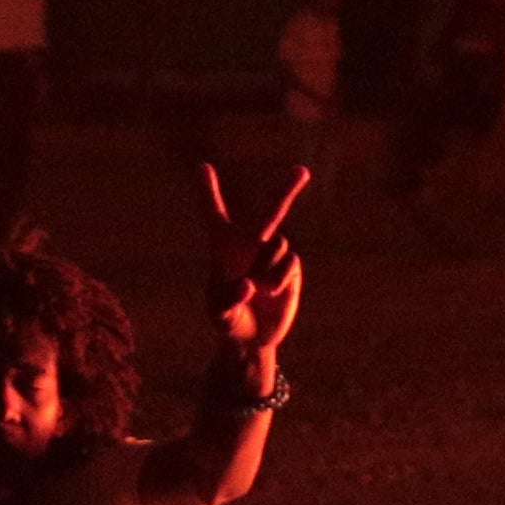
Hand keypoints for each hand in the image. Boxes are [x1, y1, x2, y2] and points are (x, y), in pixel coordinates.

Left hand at [199, 160, 309, 370]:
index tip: (202, 167)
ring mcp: (274, 255)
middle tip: (302, 170)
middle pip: (270, 211)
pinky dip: (279, 279)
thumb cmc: (228, 321)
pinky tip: (271, 293)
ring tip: (259, 287)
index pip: (214, 215)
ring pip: (276, 245)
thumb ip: (228, 300)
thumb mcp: (219, 315)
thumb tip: (250, 284)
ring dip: (266, 265)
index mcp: (223, 247)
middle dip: (287, 189)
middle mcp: (251, 244)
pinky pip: (290, 264)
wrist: (253, 337)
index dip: (208, 192)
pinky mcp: (291, 269)